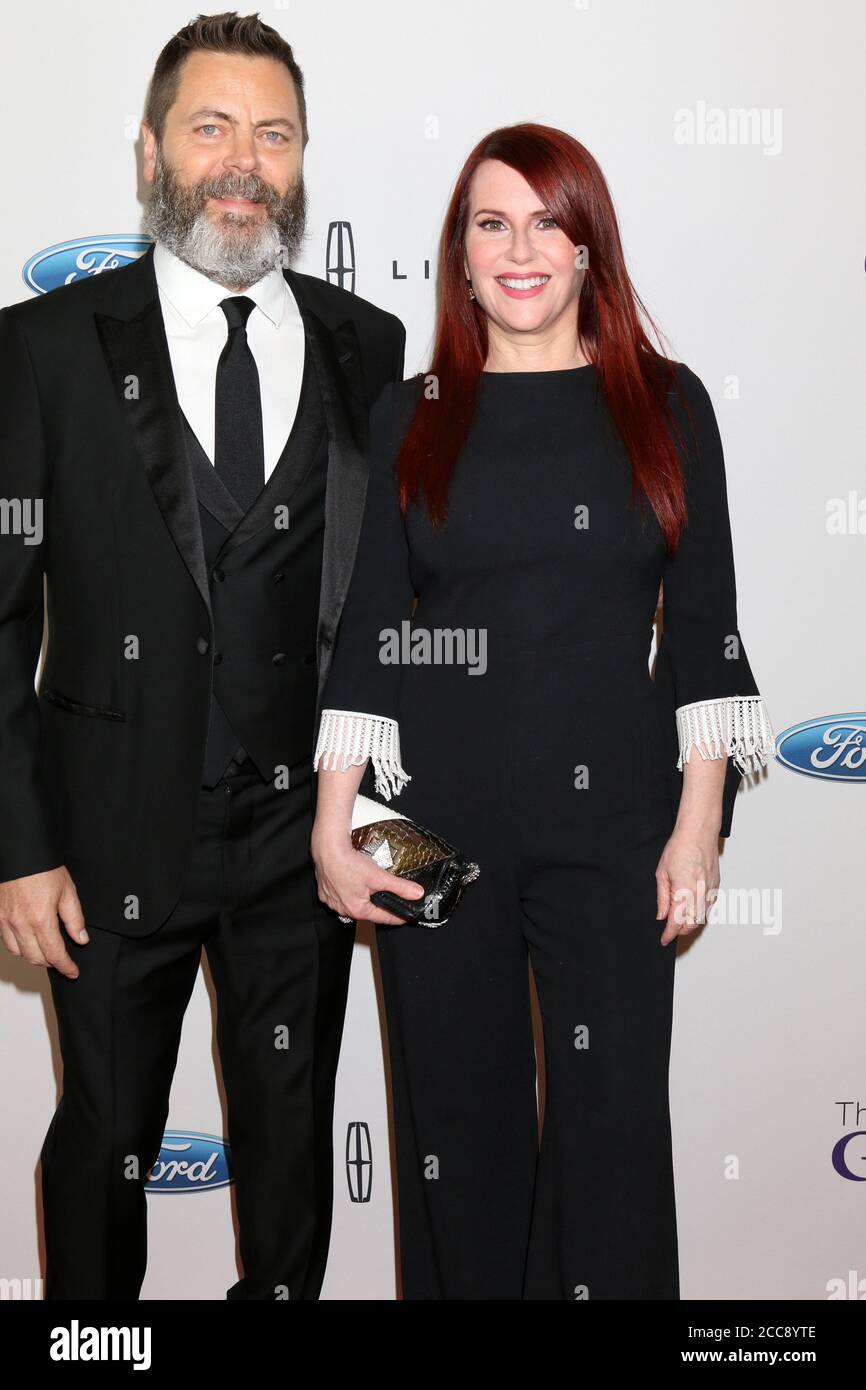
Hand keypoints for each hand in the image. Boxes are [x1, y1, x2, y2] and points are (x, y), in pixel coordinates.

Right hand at [0, 866, 87, 978]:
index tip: (73, 971)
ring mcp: (5, 921)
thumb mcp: (67, 891)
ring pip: (19, 952)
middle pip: (35, 958)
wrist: (20, 853)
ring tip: (46, 952)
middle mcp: (20, 924)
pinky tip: (27, 940)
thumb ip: (74, 918)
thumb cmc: (43, 868)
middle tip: (62, 961)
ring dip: (33, 956)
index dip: (65, 966)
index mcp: (41, 919)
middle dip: (51, 963)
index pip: (54, 954)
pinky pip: (6, 941)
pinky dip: (18, 946)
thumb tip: (81, 938)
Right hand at [312, 827, 424, 926]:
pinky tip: (352, 881)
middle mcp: (343, 909)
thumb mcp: (379, 876)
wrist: (327, 849)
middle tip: (388, 898)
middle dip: (378, 905)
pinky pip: (339, 895)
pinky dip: (347, 891)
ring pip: (352, 902)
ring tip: (369, 887)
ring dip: (362, 898)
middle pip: (367, 910)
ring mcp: (332, 901)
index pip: (383, 918)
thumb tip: (416, 893)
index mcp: (357, 909)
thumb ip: (399, 886)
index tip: (404, 917)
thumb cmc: (347, 863)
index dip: (396, 917)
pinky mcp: (324, 891)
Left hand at [654, 825, 719, 945]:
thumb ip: (662, 897)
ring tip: (678, 921)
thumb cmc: (680, 847)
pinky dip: (700, 912)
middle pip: (691, 924)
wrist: (699, 833)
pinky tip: (691, 909)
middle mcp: (700, 894)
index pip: (677, 922)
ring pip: (702, 917)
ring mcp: (710, 890)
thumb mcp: (662, 873)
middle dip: (680, 931)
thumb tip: (661, 915)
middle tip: (669, 931)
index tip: (664, 939)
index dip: (669, 934)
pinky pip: (709, 906)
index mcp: (684, 891)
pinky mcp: (716, 886)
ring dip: (690, 922)